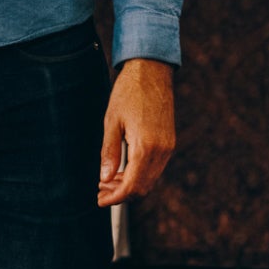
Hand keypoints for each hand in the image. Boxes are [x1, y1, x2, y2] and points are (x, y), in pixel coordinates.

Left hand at [97, 58, 174, 205]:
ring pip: (150, 180)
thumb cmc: (129, 91)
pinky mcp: (169, 141)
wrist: (151, 69)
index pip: (132, 185)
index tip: (100, 200)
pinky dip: (139, 174)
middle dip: (121, 194)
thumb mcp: (112, 121)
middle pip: (143, 187)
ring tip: (107, 181)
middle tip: (100, 191)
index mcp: (146, 146)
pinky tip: (122, 169)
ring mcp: (168, 146)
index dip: (115, 197)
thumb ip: (109, 152)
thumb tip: (104, 179)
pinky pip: (155, 168)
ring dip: (129, 185)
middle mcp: (162, 150)